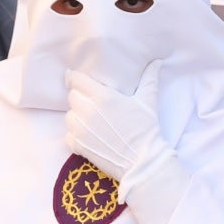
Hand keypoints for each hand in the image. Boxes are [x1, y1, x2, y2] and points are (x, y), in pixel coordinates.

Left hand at [66, 64, 166, 179]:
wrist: (142, 162)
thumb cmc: (146, 130)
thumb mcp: (148, 101)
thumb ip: (149, 78)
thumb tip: (156, 62)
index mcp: (103, 97)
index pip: (76, 80)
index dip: (75, 78)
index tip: (76, 79)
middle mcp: (88, 111)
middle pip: (72, 96)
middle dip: (79, 96)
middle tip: (90, 101)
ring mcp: (81, 130)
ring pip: (69, 115)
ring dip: (77, 115)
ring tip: (90, 120)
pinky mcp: (78, 146)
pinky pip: (68, 135)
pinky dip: (75, 135)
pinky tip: (88, 135)